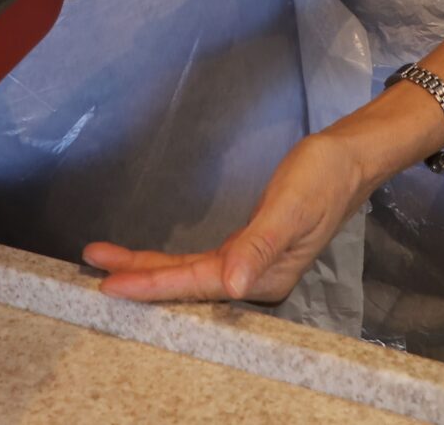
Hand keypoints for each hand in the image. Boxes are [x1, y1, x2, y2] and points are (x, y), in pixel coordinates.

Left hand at [86, 130, 373, 302]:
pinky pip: (201, 262)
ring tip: (105, 259)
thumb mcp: (290, 207)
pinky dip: (171, 261)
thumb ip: (260, 245)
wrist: (350, 158)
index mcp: (265, 276)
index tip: (112, 284)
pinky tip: (151, 259)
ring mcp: (252, 266)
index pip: (199, 284)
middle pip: (188, 282)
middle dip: (140, 277)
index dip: (154, 285)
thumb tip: (233, 284)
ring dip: (150, 268)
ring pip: (191, 273)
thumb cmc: (322, 177)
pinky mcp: (250, 248)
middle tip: (93, 267)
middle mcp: (255, 278)